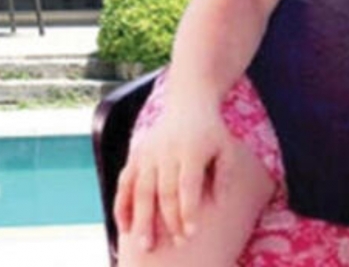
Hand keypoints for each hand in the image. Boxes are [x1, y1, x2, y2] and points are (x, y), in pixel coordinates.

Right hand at [114, 97, 232, 251]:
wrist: (188, 103)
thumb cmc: (211, 132)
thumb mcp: (226, 149)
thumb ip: (224, 176)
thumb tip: (218, 205)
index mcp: (191, 150)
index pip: (187, 185)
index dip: (187, 211)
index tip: (190, 234)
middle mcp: (166, 152)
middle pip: (163, 191)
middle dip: (168, 221)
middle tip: (173, 245)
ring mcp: (147, 153)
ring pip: (141, 190)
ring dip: (141, 219)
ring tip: (143, 244)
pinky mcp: (135, 154)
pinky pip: (125, 182)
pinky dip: (122, 205)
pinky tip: (124, 227)